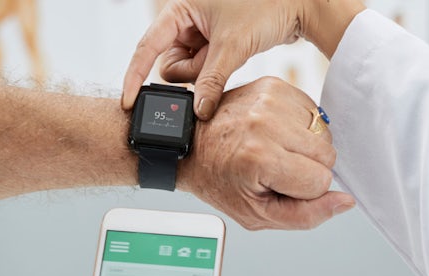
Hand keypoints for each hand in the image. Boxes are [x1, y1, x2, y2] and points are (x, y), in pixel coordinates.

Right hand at [121, 0, 363, 118]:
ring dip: (207, 74)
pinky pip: (206, 70)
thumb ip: (210, 81)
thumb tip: (197, 112)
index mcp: (180, 8)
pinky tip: (233, 61)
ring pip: (190, 71)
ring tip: (231, 56)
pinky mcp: (216, 46)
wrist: (299, 6)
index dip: (135, 75)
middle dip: (191, 72)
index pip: (147, 46)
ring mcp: (201, 34)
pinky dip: (216, 74)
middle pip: (170, 64)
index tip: (128, 101)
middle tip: (215, 62)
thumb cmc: (265, 9)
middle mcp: (187, 20)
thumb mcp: (232, 46)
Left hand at [181, 76, 354, 229]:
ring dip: (305, 147)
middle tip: (275, 168)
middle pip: (327, 155)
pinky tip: (276, 133)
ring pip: (324, 134)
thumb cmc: (222, 181)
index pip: (320, 181)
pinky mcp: (274, 85)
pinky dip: (300, 127)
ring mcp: (270, 100)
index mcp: (259, 158)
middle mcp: (265, 123)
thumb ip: (307, 215)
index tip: (276, 184)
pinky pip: (313, 114)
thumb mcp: (258, 215)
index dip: (303, 191)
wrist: (192, 144)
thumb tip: (346, 201)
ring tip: (274, 149)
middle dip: (307, 168)